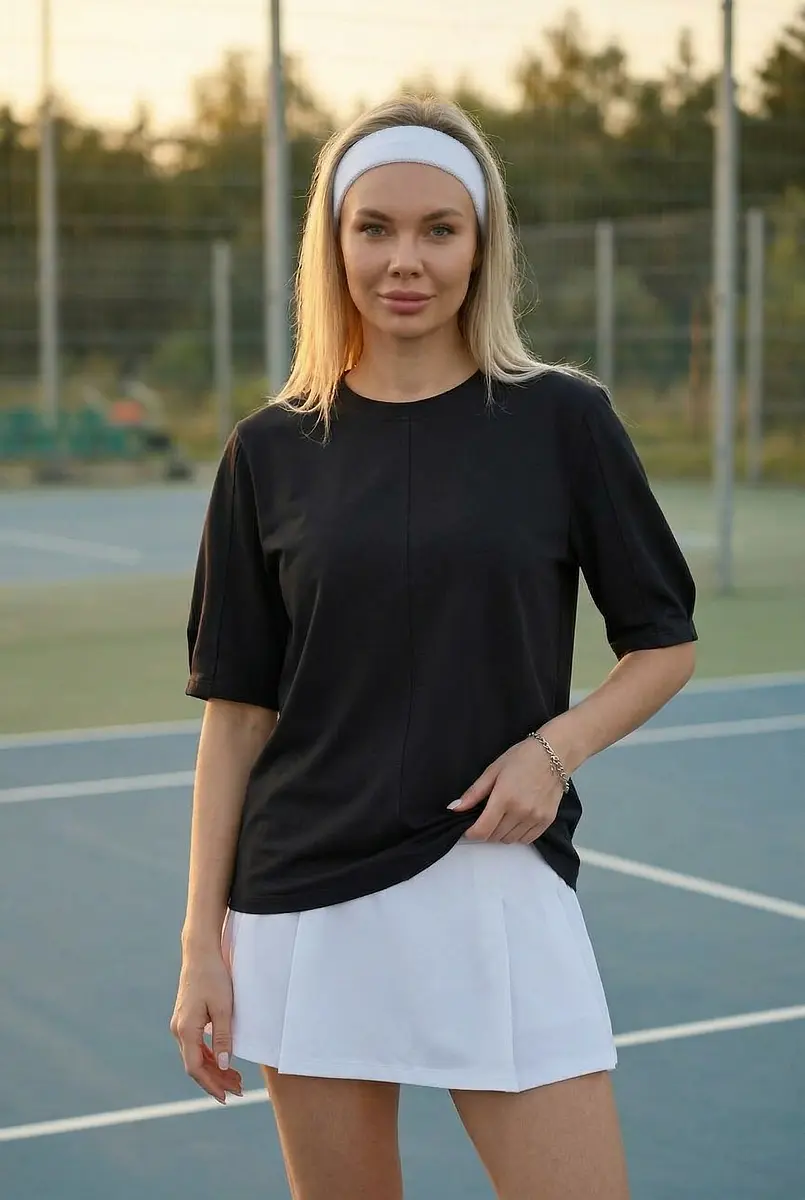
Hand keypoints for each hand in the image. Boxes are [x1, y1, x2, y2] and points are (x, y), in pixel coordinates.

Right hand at [169, 949, 242, 1103]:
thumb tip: (223, 1065)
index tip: (227, 1096)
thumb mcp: (224, 1008)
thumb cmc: (214, 976)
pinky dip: (209, 1056)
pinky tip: (223, 1061)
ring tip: (235, 1079)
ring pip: (195, 1056)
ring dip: (214, 1069)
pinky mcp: (186, 1018)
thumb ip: (223, 1038)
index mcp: (186, 1030)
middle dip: (216, 1080)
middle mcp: (179, 1030)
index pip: (195, 1068)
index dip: (211, 1085)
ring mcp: (180, 1024)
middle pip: (195, 1065)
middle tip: (239, 1089)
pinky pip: (196, 1045)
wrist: (201, 952)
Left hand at [447, 737, 564, 842]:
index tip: (469, 828)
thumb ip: (474, 793)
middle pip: (495, 837)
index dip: (471, 833)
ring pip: (510, 840)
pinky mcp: (547, 821)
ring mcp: (535, 818)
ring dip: (501, 834)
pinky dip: (517, 835)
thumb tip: (454, 809)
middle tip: (486, 817)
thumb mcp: (493, 770)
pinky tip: (516, 821)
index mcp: (504, 798)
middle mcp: (520, 812)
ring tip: (502, 817)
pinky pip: (527, 839)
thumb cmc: (521, 758)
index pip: (482, 830)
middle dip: (486, 831)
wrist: (555, 753)